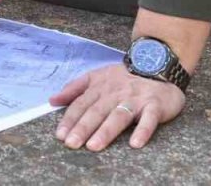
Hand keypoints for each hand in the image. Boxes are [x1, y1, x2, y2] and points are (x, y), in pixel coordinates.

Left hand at [50, 63, 185, 150]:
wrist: (158, 65)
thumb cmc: (124, 77)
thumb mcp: (96, 76)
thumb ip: (74, 88)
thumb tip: (52, 100)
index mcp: (99, 87)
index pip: (81, 104)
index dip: (70, 119)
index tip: (60, 135)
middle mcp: (115, 93)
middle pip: (97, 111)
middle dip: (83, 127)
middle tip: (71, 144)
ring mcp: (135, 99)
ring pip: (119, 116)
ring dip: (106, 131)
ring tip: (94, 146)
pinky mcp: (154, 105)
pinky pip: (149, 119)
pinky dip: (143, 130)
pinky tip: (135, 143)